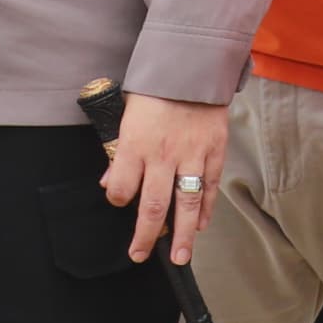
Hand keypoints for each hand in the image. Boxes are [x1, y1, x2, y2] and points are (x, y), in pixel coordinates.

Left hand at [100, 94, 225, 265]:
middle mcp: (163, 154)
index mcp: (135, 143)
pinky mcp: (214, 151)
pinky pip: (210, 187)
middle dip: (146, 236)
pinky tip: (201, 226)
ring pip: (186, 203)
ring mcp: (191, 155)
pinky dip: (206, 209)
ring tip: (180, 257)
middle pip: (152, 205)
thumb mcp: (125, 115)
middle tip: (140, 255)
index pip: (120, 187)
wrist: (192, 65)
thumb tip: (108, 182)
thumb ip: (118, 152)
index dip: (116, 199)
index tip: (118, 202)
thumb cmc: (154, 90)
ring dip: (183, 235)